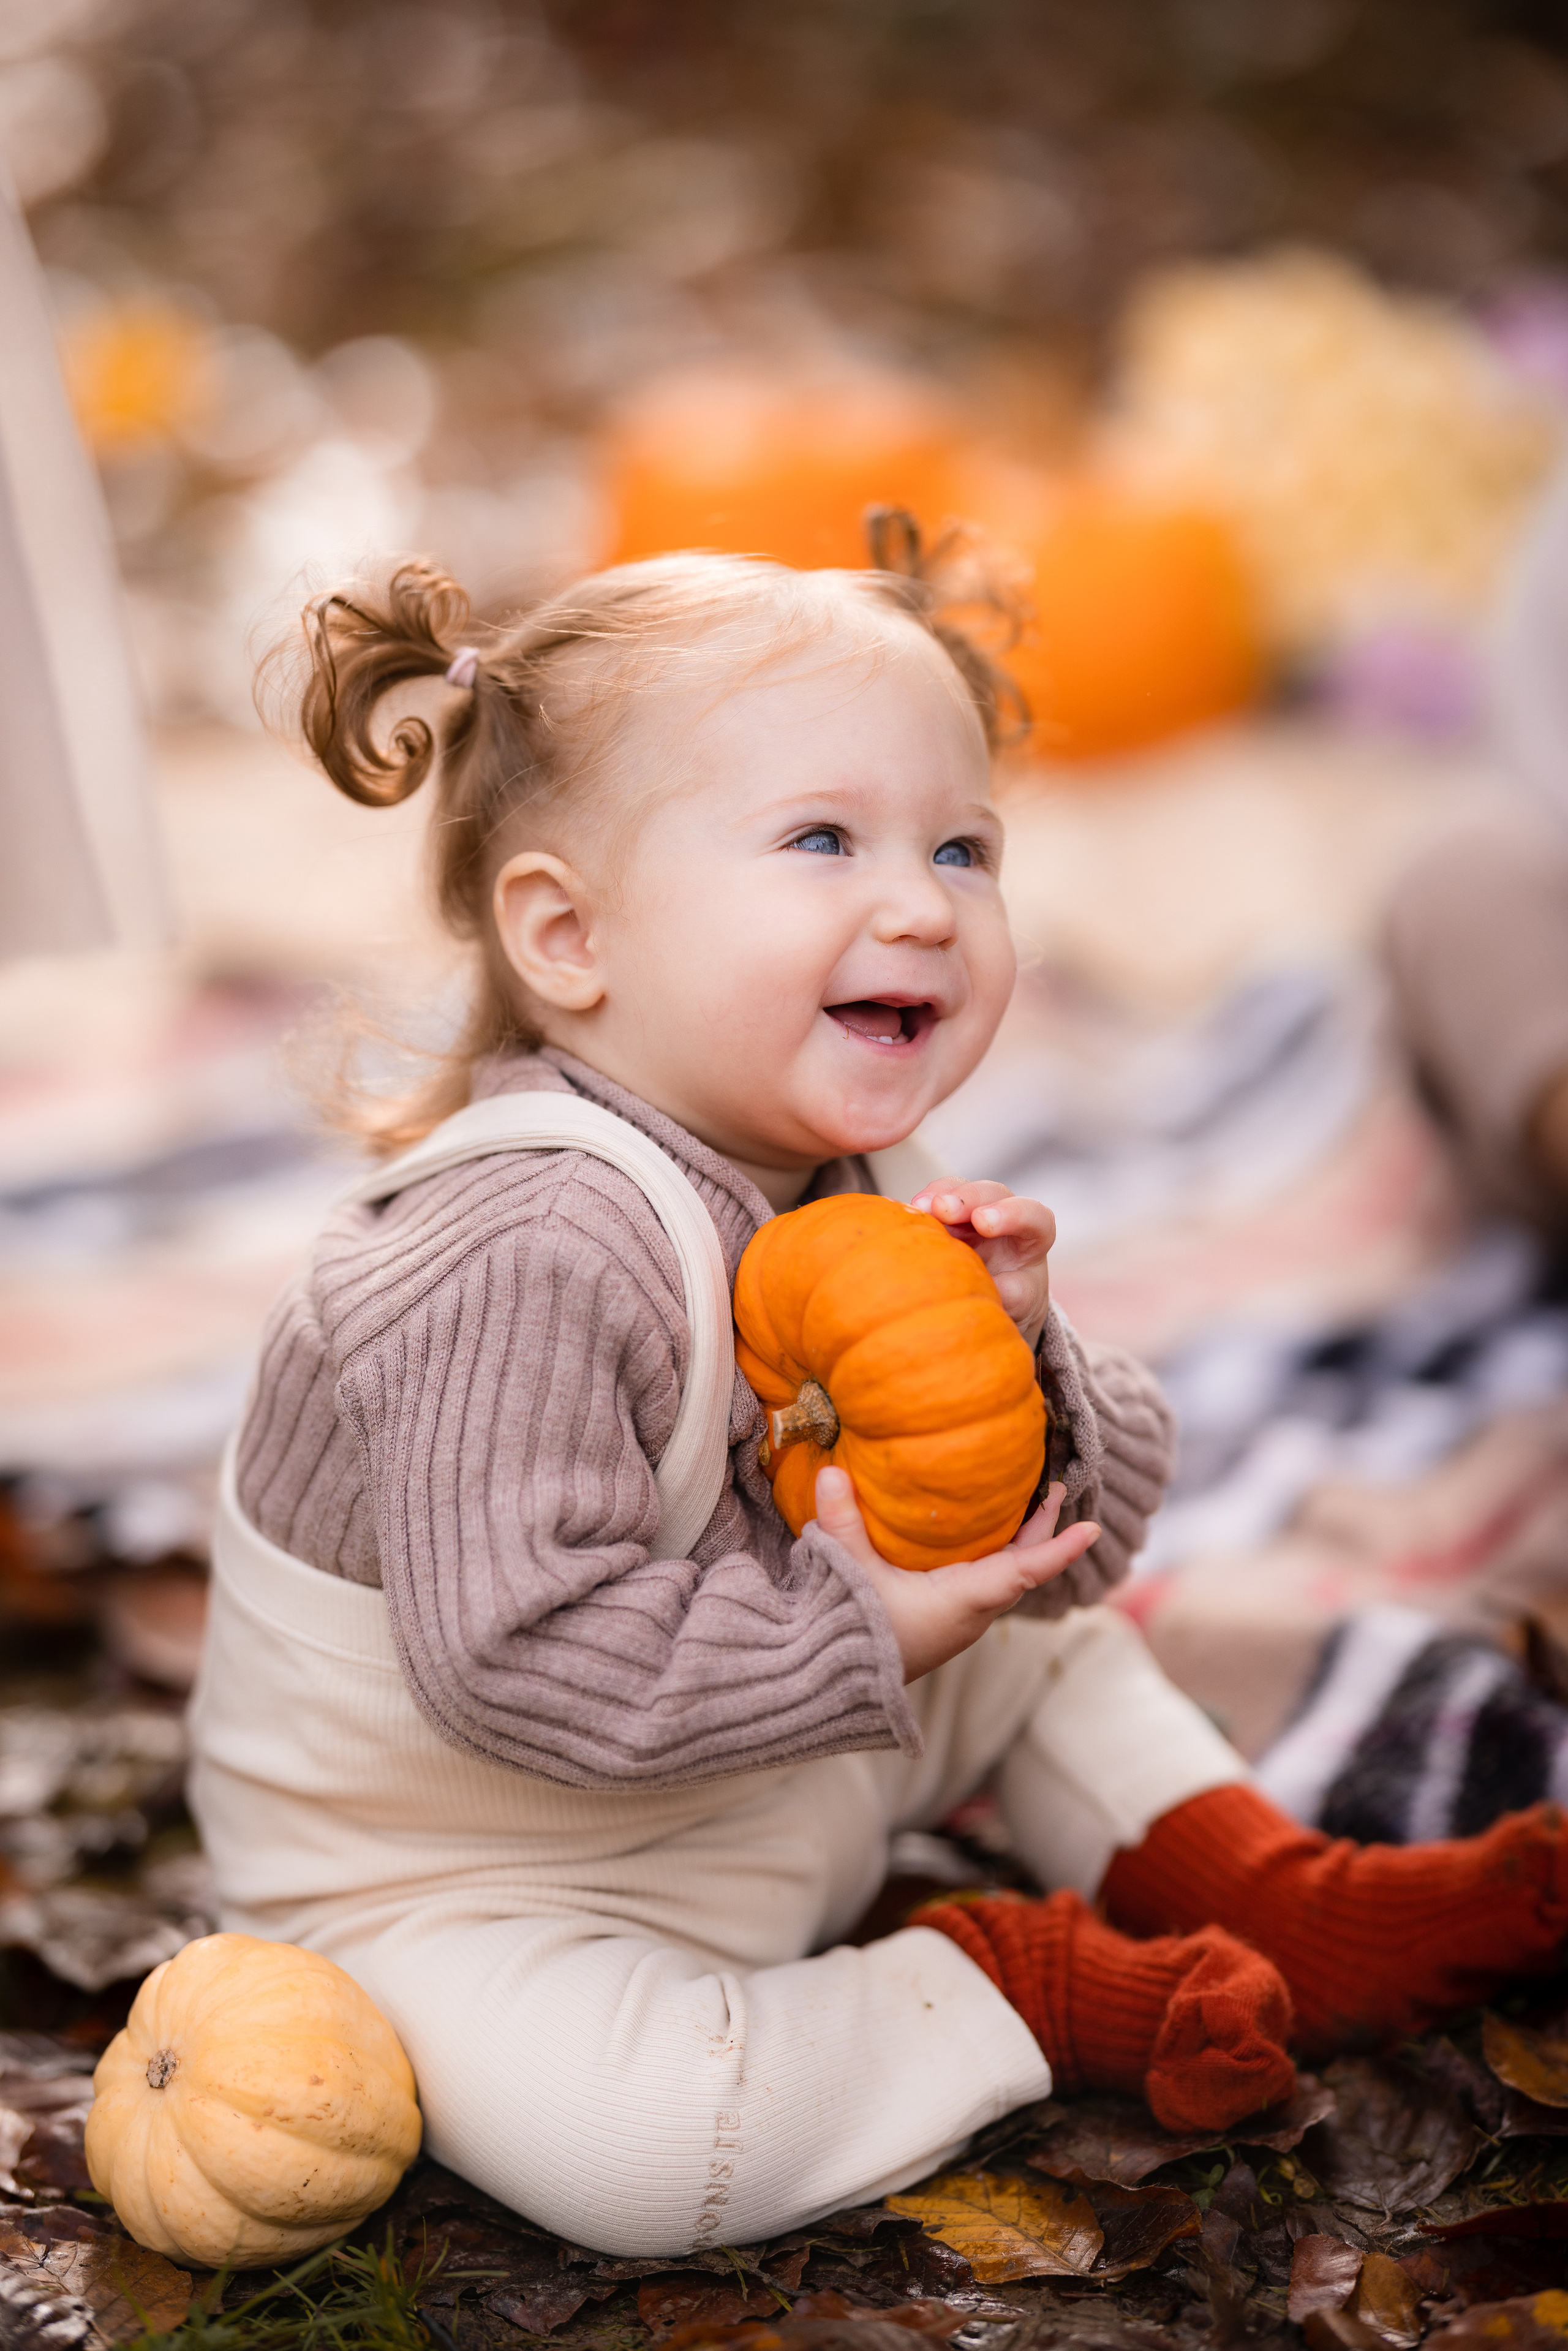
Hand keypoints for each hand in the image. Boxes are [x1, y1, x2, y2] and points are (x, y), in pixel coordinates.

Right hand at [814, 1466, 1099, 1682]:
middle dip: (1041, 1530)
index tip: (1093, 1530)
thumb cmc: (851, 1635)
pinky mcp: (944, 1622)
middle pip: (1021, 1569)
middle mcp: (971, 1614)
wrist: (834, 1687)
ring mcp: (959, 1621)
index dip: (1058, 1550)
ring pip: (1004, 1578)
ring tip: (1027, 1504)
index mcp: (962, 1601)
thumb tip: (831, 1471)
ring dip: (1020, 1544)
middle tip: (1054, 1490)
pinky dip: (996, 1556)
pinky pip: (984, 1584)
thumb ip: (841, 1523)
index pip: (1024, 1571)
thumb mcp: (847, 1574)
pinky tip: (980, 1536)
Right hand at [910, 1179, 1054, 1349]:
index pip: (1033, 1215)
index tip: (984, 1223)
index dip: (1011, 1213)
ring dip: (937, 1195)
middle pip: (992, 1192)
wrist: (997, 1297)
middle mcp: (1003, 1213)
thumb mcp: (1020, 1302)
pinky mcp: (943, 1215)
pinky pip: (931, 1201)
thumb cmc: (1015, 1297)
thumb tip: (996, 1290)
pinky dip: (918, 1206)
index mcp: (1033, 1234)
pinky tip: (904, 1213)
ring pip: (958, 1189)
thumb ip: (1012, 1295)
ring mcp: (971, 1211)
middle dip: (968, 1197)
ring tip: (918, 1208)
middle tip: (943, 1208)